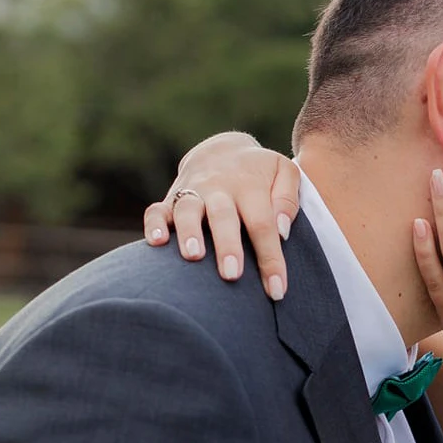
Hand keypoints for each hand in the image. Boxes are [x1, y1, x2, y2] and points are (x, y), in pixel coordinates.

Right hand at [143, 133, 298, 301]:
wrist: (223, 150)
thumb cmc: (260, 174)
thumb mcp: (283, 173)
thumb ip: (288, 199)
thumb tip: (282, 231)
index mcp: (250, 186)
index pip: (262, 224)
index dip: (270, 259)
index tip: (277, 291)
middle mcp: (219, 188)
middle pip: (223, 217)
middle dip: (226, 246)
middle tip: (232, 275)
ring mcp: (193, 193)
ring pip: (188, 210)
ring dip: (189, 233)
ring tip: (193, 257)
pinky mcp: (171, 199)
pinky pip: (156, 210)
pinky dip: (154, 225)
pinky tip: (157, 243)